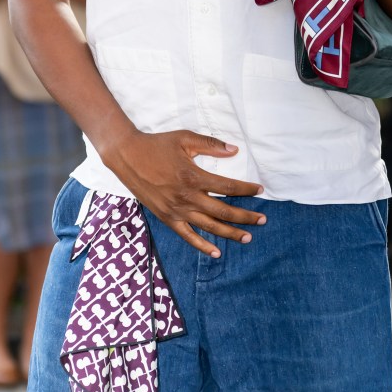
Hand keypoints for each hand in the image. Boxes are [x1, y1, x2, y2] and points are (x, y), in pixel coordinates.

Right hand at [102, 128, 265, 256]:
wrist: (128, 156)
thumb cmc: (157, 145)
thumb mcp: (185, 138)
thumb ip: (211, 144)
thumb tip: (234, 150)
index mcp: (194, 177)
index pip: (227, 187)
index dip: (246, 190)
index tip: (260, 190)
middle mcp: (187, 198)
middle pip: (223, 212)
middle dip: (245, 217)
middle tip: (263, 219)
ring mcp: (177, 211)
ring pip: (209, 227)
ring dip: (230, 234)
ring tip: (248, 238)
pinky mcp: (167, 218)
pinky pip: (188, 236)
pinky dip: (203, 246)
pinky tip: (216, 252)